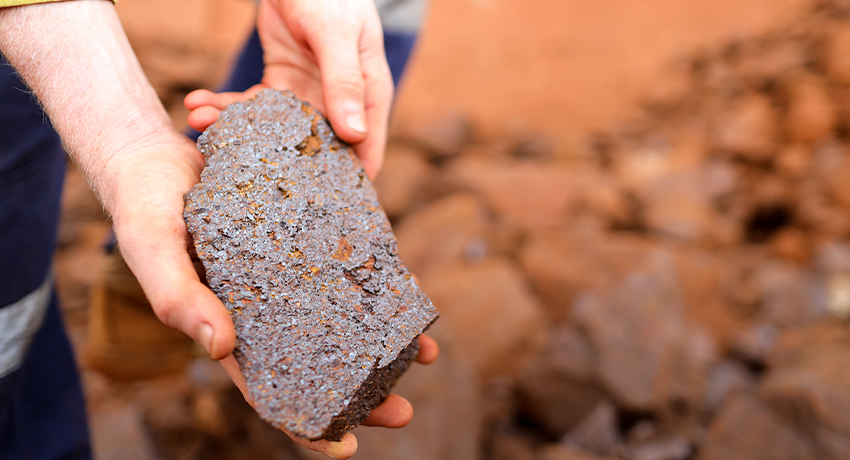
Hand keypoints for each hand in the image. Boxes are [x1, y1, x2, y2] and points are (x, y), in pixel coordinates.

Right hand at [109, 135, 439, 458]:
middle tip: (401, 409)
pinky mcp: (303, 234)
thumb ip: (177, 296)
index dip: (304, 424)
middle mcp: (262, 308)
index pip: (268, 388)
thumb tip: (219, 347)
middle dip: (361, 392)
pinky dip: (374, 280)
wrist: (157, 151)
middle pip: (317, 361)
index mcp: (226, 326)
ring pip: (339, 317)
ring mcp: (286, 273)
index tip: (346, 448)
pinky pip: (344, 265)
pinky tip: (405, 289)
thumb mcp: (152, 248)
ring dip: (381, 338)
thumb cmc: (145, 204)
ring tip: (425, 351)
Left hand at [185, 0, 392, 179]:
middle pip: (311, 151)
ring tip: (200, 123)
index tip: (316, 213)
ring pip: (271, 131)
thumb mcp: (336, 35)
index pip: (364, 153)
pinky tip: (197, 103)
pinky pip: (250, 105)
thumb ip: (344, 82)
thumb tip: (354, 136)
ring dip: (234, 130)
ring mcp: (306, 96)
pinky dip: (223, 105)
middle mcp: (338, 104)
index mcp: (367, 98)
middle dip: (273, 164)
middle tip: (235, 175)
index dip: (346, 186)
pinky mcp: (279, 84)